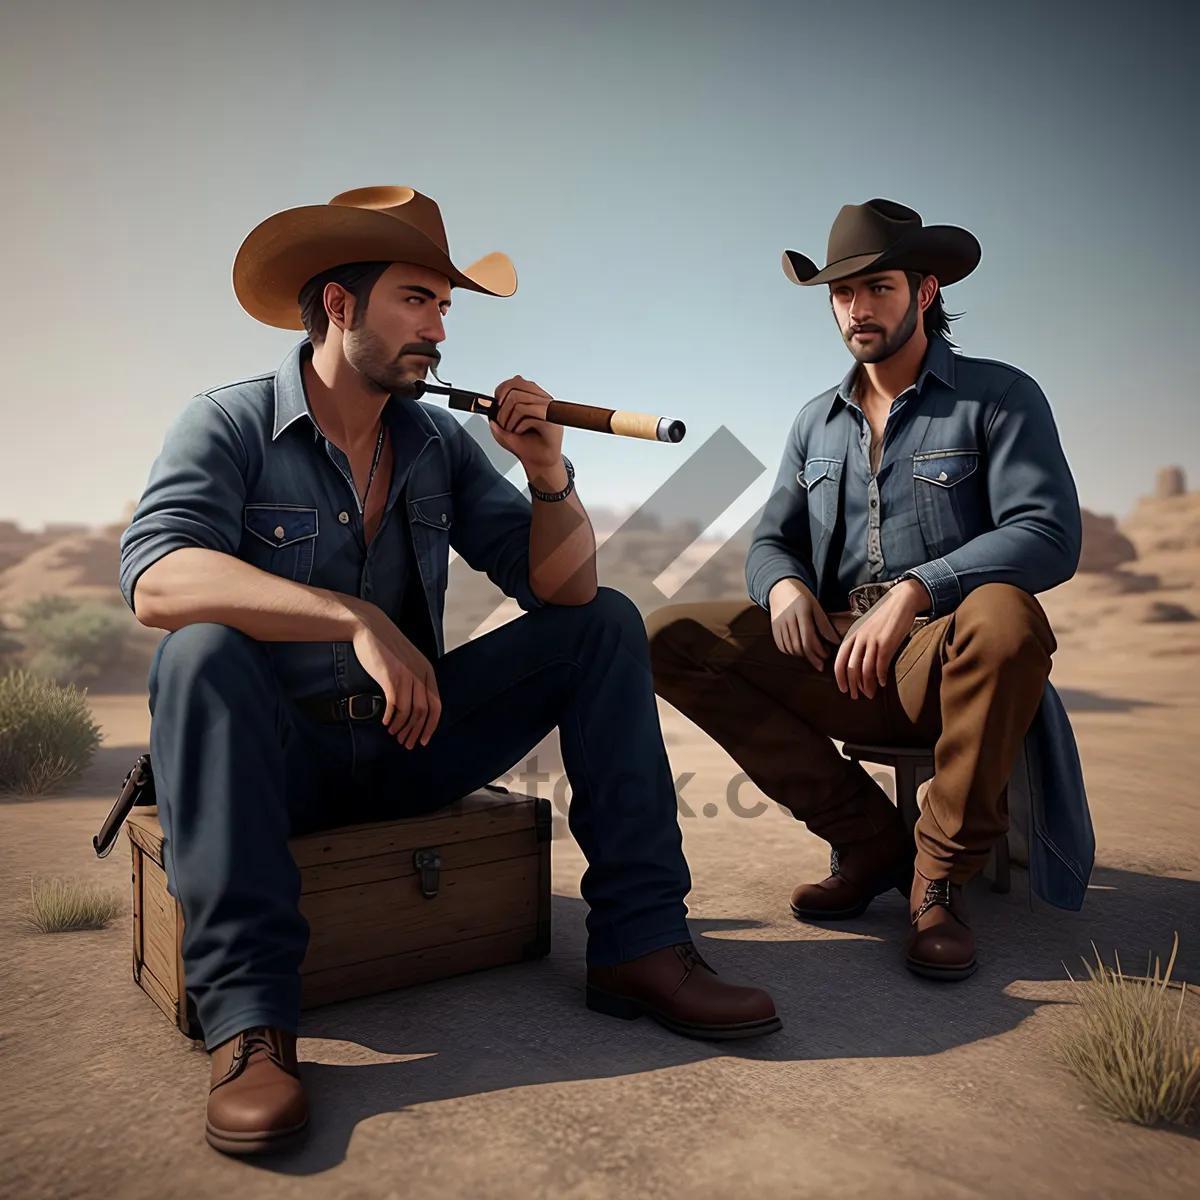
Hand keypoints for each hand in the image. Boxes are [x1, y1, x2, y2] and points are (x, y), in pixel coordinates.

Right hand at [348, 602, 442, 747]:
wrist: (369, 626)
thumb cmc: (385, 646)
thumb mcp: (407, 661)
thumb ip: (413, 679)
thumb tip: (412, 706)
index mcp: (427, 671)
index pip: (436, 705)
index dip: (431, 726)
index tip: (423, 740)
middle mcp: (420, 674)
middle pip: (424, 712)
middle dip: (416, 732)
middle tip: (406, 744)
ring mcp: (406, 675)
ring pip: (410, 711)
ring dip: (402, 727)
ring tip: (394, 734)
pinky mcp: (391, 676)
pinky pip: (394, 705)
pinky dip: (391, 718)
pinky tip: (385, 723)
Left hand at [489, 375, 563, 471]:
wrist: (539, 463)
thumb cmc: (525, 445)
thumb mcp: (503, 428)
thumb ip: (496, 414)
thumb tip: (491, 403)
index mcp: (534, 398)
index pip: (516, 381)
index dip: (502, 390)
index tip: (496, 404)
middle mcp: (542, 400)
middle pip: (515, 389)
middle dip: (502, 409)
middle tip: (502, 422)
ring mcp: (548, 409)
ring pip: (518, 402)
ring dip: (508, 420)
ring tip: (511, 430)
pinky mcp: (550, 420)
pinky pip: (526, 415)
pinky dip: (517, 427)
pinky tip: (520, 433)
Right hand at [768, 577, 839, 670]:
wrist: (782, 589)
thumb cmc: (802, 598)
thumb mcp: (816, 606)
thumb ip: (824, 624)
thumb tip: (835, 642)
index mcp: (801, 611)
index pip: (808, 639)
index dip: (818, 651)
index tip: (827, 656)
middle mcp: (788, 618)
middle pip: (799, 646)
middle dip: (812, 656)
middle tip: (822, 657)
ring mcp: (778, 624)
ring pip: (791, 648)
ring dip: (803, 655)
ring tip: (812, 653)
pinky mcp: (773, 628)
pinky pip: (782, 646)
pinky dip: (792, 652)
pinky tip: (800, 649)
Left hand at [834, 578, 929, 699]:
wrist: (901, 601)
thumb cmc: (884, 617)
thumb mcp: (866, 628)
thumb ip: (860, 643)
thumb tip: (858, 664)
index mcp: (852, 635)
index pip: (839, 660)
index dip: (840, 677)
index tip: (844, 689)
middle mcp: (860, 638)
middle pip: (851, 668)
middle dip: (853, 685)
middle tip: (857, 697)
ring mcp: (872, 640)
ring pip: (865, 669)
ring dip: (867, 685)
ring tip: (871, 694)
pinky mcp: (887, 643)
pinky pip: (880, 665)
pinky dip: (880, 677)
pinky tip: (883, 683)